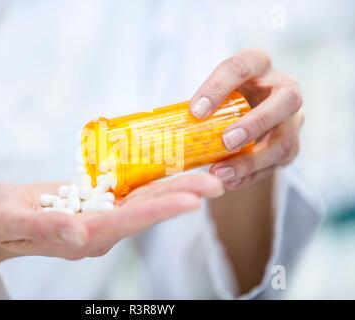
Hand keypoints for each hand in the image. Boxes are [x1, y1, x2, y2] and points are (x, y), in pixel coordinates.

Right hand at [0, 173, 223, 260]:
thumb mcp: (7, 219)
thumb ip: (43, 227)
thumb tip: (78, 233)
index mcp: (79, 236)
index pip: (125, 222)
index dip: (159, 209)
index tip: (191, 199)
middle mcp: (97, 230)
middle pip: (144, 212)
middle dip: (180, 196)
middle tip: (215, 181)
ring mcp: (99, 218)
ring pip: (143, 201)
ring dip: (174, 187)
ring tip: (206, 174)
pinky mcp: (97, 204)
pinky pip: (130, 192)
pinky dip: (153, 180)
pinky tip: (172, 168)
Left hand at [190, 48, 303, 188]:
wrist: (247, 113)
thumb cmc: (223, 100)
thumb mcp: (213, 92)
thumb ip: (197, 105)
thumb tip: (162, 130)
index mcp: (258, 64)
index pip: (242, 66)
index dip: (219, 88)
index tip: (195, 111)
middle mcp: (284, 88)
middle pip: (287, 99)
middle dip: (256, 122)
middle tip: (226, 141)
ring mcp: (293, 118)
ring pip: (285, 140)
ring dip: (252, 159)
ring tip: (220, 173)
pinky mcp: (290, 145)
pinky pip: (277, 163)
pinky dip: (251, 174)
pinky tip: (229, 181)